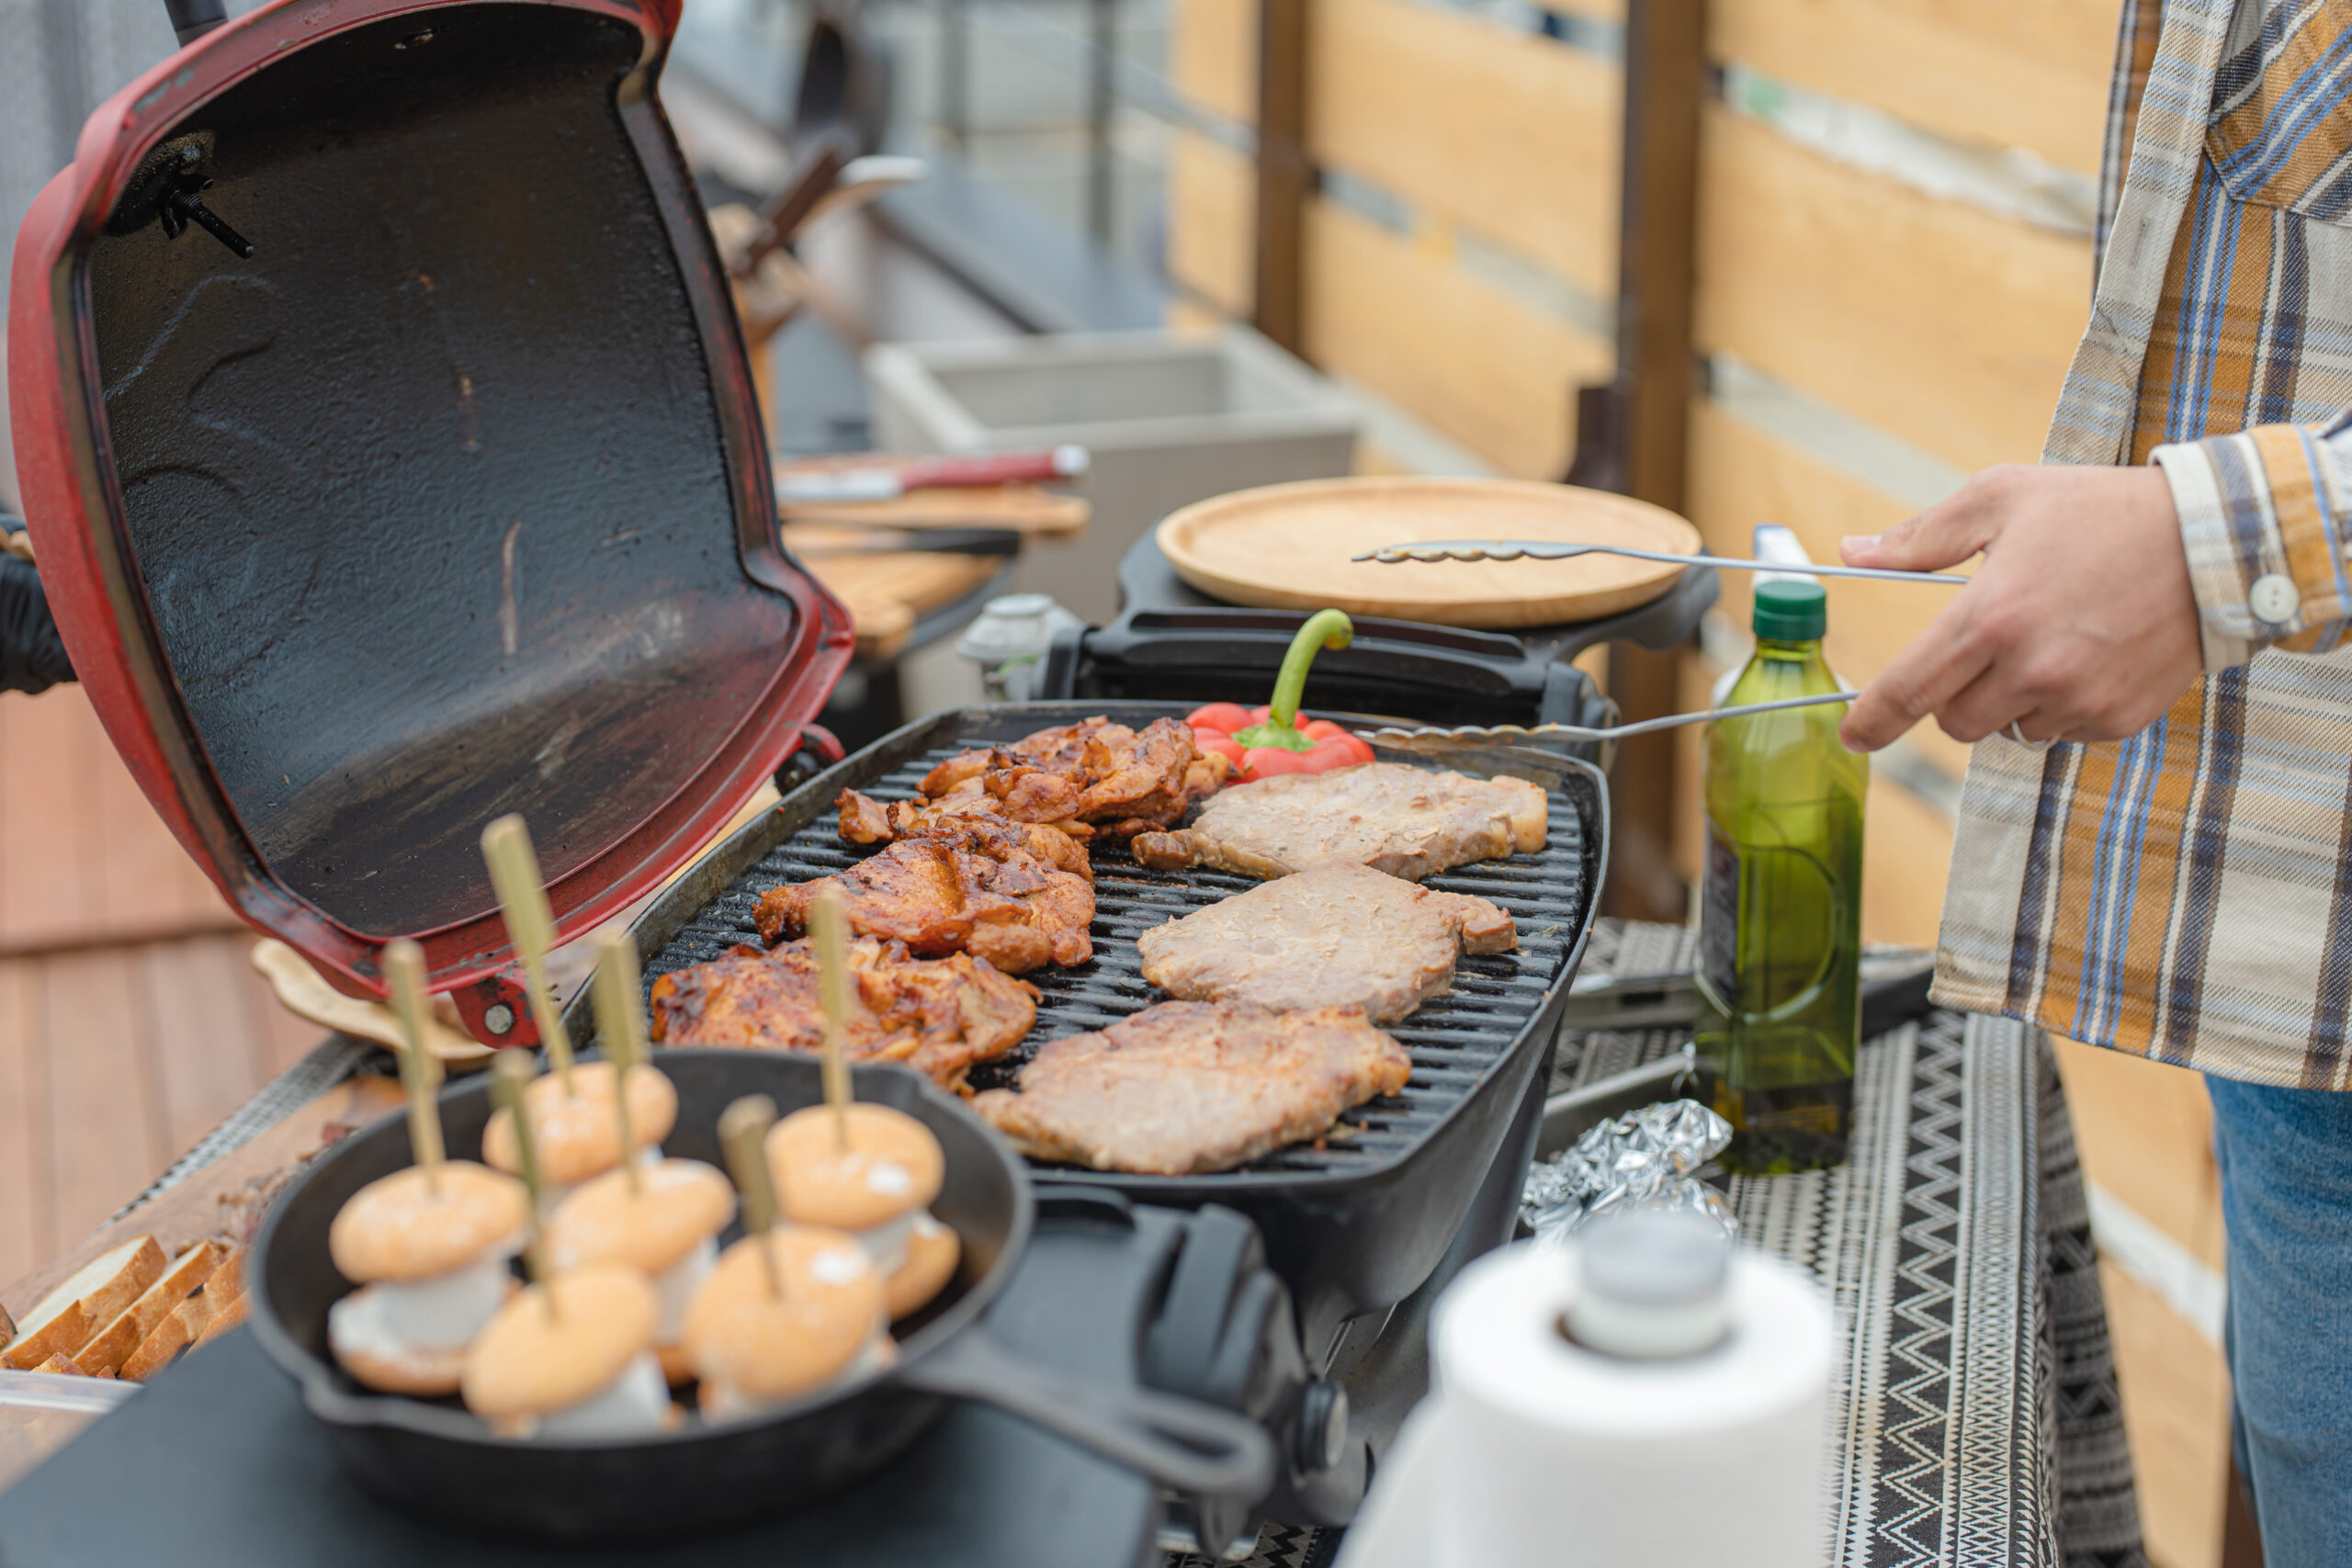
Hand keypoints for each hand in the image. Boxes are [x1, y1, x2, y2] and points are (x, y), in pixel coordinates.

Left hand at [1836, 464, 2201, 751]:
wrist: (2214, 541)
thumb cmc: (2100, 512)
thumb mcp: (2002, 500)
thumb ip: (1921, 537)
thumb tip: (1851, 553)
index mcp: (1991, 617)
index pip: (1909, 689)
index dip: (1873, 720)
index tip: (1854, 735)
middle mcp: (2031, 668)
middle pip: (1953, 721)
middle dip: (1953, 693)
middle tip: (1987, 646)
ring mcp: (2077, 699)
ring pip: (2006, 729)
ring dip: (2009, 699)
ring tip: (2049, 639)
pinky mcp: (2116, 719)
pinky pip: (2059, 731)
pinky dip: (2059, 705)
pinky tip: (2087, 655)